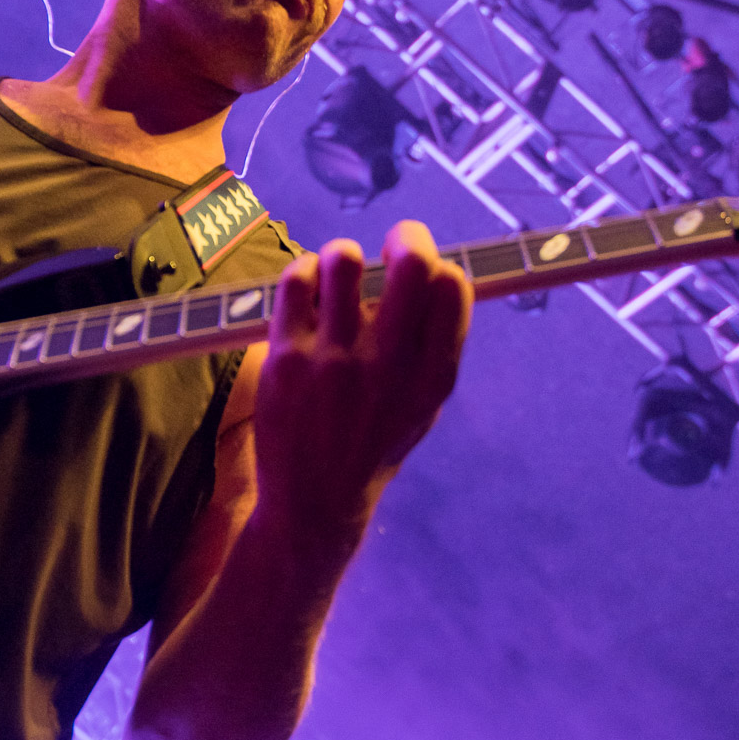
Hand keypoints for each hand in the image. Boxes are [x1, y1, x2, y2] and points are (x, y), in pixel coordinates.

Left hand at [252, 220, 471, 532]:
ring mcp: (334, 361)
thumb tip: (438, 269)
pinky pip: (296, 280)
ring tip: (342, 273)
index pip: (453, 288)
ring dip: (345, 255)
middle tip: (394, 246)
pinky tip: (309, 288)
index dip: (440, 266)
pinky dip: (305, 272)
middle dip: (407, 237)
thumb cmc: (373, 442)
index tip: (424, 271)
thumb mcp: (423, 406)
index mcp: (431, 377)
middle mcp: (388, 366)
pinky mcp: (285, 359)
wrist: (315, 501)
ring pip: (344, 259)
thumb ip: (435, 346)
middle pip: (412, 263)